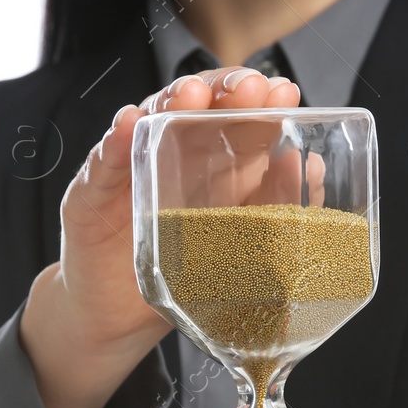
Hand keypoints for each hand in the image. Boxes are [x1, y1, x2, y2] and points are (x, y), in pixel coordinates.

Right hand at [20, 67, 301, 407]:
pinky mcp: (93, 192)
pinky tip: (129, 125)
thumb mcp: (240, 247)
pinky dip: (116, 141)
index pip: (240, 114)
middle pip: (198, 103)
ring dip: (171, 101)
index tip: (284, 93)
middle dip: (224, 88)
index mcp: (216, 162)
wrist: (120, 321)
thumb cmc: (184, 279)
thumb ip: (276, 207)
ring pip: (151, 119)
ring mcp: (132, 166)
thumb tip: (314, 169)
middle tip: (248, 86)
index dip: (261, 98)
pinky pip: (104, 161)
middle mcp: (174, 153)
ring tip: (191, 94)